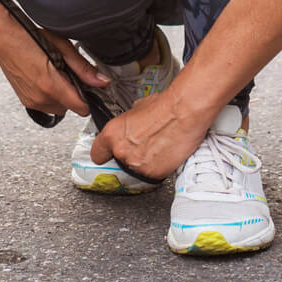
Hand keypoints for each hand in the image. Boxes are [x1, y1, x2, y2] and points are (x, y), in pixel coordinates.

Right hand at [0, 24, 108, 117]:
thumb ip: (83, 68)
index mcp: (50, 85)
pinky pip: (45, 104)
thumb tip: (102, 81)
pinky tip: (43, 75)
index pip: (82, 108)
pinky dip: (49, 94)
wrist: (0, 36)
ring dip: (61, 95)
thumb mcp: (61, 47)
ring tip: (53, 72)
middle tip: (66, 71)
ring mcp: (30, 101)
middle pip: (71, 108)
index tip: (88, 84)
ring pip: (58, 107)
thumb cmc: (27, 36)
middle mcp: (39, 98)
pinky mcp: (24, 100)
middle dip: (73, 93)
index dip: (88, 96)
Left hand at [90, 88, 214, 180]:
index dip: (104, 154)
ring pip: (137, 169)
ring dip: (145, 162)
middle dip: (129, 156)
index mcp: (112, 134)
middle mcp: (121, 151)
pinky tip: (166, 153)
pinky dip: (159, 167)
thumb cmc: (163, 107)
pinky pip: (153, 174)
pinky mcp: (154, 173)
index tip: (108, 154)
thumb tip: (128, 128)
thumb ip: (126, 124)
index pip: (97, 153)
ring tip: (158, 147)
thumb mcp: (135, 110)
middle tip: (143, 146)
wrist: (184, 112)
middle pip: (119, 162)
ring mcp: (137, 164)